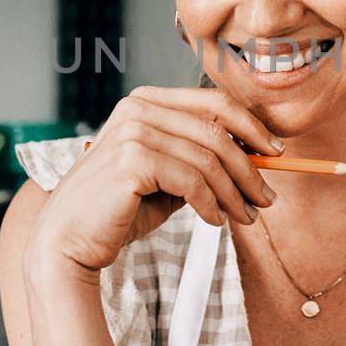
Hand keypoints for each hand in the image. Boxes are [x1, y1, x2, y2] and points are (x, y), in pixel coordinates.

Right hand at [31, 87, 283, 273]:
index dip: (251, 125)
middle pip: (217, 130)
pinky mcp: (132, 160)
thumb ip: (198, 162)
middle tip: (267, 198)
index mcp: (145, 102)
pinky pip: (192, 181)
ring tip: (247, 217)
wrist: (68, 242)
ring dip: (235, 192)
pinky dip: (212, 204)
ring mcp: (133, 131)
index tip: (277, 152)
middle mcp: (138, 109)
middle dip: (250, 167)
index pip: (213, 103)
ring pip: (209, 159)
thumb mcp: (165, 179)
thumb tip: (254, 160)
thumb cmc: (118, 211)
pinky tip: (216, 222)